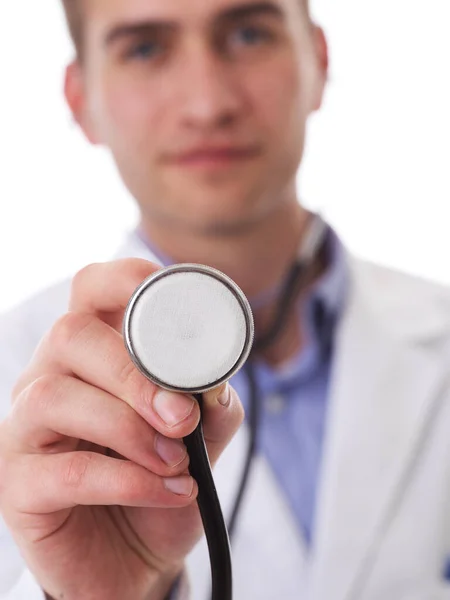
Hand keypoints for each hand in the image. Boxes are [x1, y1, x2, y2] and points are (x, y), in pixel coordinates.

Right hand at [0, 259, 243, 599]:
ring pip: (56, 397)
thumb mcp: (200, 437)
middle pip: (70, 335)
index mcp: (94, 354)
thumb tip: (212, 381)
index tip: (172, 301)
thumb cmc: (161, 482)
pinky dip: (127, 481)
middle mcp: (51, 378)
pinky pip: (65, 470)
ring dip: (130, 429)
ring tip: (176, 461)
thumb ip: (210, 403)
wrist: (135, 558)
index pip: (91, 290)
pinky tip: (168, 492)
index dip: (125, 280)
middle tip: (181, 416)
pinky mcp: (19, 484)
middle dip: (133, 373)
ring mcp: (27, 429)